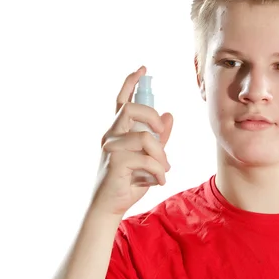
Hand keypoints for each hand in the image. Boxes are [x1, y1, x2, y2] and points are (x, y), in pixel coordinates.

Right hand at [89, 66, 173, 217]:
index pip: (121, 101)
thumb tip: (169, 115)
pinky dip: (159, 172)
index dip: (130, 84)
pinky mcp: (115, 162)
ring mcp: (111, 147)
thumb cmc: (127, 183)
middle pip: (131, 108)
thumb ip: (158, 138)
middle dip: (152, 116)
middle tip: (162, 132)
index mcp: (117, 132)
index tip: (142, 69)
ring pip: (145, 137)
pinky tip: (158, 182)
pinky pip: (148, 159)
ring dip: (161, 155)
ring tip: (163, 169)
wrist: (109, 208)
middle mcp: (111, 135)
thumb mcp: (148, 158)